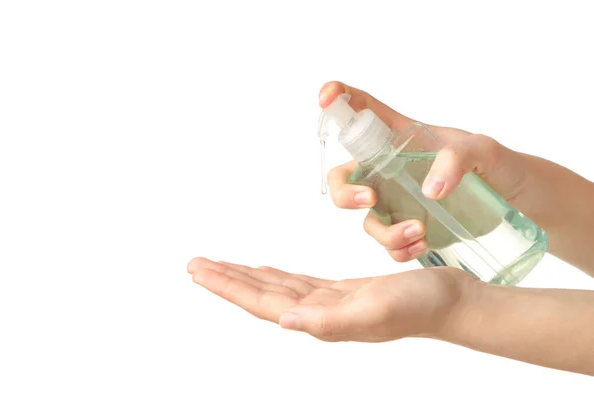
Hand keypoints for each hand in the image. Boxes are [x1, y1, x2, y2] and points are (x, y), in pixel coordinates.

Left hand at [187, 257, 471, 341]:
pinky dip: (276, 275)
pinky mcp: (341, 292)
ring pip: (276, 287)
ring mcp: (329, 303)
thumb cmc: (420, 306)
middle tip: (195, 264)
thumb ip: (330, 320)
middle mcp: (318, 314)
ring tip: (220, 265)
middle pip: (261, 295)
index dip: (229, 287)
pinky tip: (265, 270)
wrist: (449, 302)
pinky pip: (298, 283)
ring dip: (246, 276)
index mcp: (320, 318)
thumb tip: (286, 323)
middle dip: (227, 280)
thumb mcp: (377, 310)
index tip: (199, 271)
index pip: (262, 302)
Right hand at [320, 81, 529, 261]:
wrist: (517, 201)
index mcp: (400, 138)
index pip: (362, 110)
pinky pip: (388, 244)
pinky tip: (422, 245)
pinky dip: (399, 249)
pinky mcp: (409, 229)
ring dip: (384, 232)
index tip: (326, 97)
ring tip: (419, 232)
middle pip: (344, 178)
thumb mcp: (483, 150)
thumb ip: (457, 158)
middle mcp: (390, 170)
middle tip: (369, 200)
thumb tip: (429, 191)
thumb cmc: (497, 164)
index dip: (337, 98)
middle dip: (344, 192)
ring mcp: (397, 202)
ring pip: (366, 220)